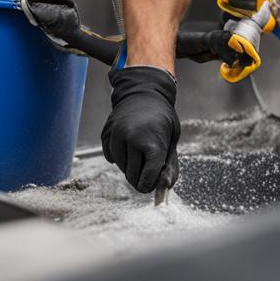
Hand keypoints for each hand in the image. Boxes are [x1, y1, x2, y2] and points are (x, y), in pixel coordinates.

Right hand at [100, 65, 180, 193]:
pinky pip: (110, 157)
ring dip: (129, 166)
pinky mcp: (107, 133)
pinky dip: (118, 157)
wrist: (143, 93)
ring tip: (139, 152)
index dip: (150, 185)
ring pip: (120, 167)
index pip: (148, 177)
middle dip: (140, 177)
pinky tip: (128, 145)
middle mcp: (133, 139)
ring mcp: (117, 135)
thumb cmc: (162, 118)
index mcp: (153, 142)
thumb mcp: (172, 139)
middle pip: (132, 176)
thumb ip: (169, 165)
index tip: (151, 185)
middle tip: (147, 168)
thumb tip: (165, 187)